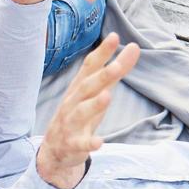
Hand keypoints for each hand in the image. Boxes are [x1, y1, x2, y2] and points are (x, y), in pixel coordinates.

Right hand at [36, 33, 138, 188]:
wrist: (55, 151)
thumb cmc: (79, 115)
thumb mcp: (98, 92)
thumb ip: (115, 72)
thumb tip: (133, 47)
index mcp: (79, 89)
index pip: (89, 68)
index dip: (101, 53)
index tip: (114, 37)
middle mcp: (72, 103)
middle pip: (86, 87)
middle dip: (101, 76)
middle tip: (117, 66)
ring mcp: (70, 124)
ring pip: (80, 113)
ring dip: (93, 105)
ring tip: (107, 96)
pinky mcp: (73, 145)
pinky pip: (81, 144)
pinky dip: (89, 142)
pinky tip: (99, 142)